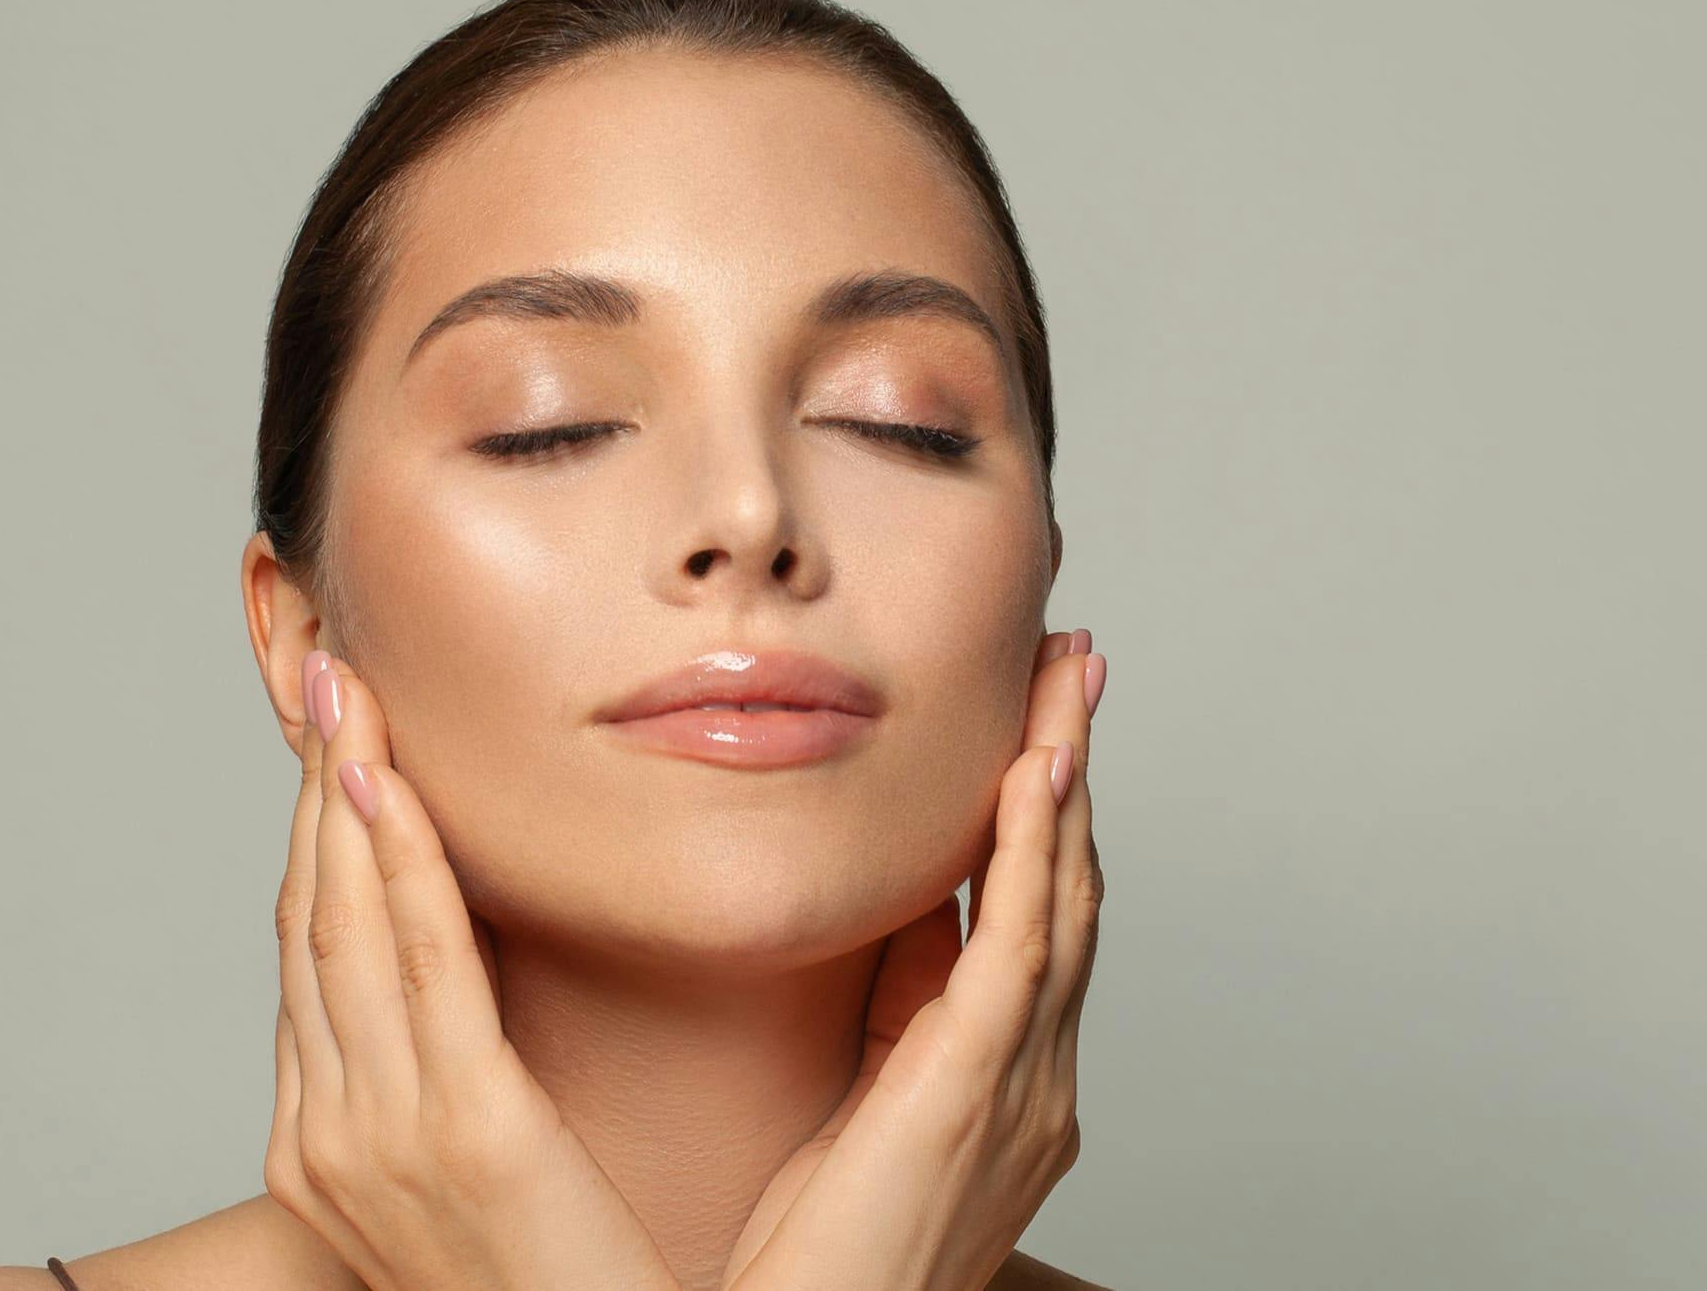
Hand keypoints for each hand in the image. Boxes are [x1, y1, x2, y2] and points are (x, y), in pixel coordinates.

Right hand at [264, 649, 683, 1290]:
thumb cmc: (544, 1287)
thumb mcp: (465, 1174)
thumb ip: (445, 1079)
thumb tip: (464, 983)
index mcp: (321, 1143)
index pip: (309, 956)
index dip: (314, 840)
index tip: (333, 748)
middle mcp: (326, 1131)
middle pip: (311, 920)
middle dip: (314, 792)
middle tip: (328, 681)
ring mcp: (377, 1133)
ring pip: (346, 923)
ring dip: (344, 795)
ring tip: (349, 696)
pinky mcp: (463, 1128)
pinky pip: (423, 965)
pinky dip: (397, 860)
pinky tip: (386, 781)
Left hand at [719, 628, 1107, 1290]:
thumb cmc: (826, 1246)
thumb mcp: (869, 1096)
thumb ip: (899, 1004)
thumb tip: (904, 905)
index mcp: (1010, 1074)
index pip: (1040, 912)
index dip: (1047, 810)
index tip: (1040, 721)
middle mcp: (1038, 1073)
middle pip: (1070, 886)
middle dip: (1073, 768)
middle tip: (1073, 666)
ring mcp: (1022, 1082)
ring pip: (1061, 898)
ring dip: (1064, 780)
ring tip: (1065, 682)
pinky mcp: (974, 1087)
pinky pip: (1019, 951)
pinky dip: (1034, 854)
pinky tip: (1034, 774)